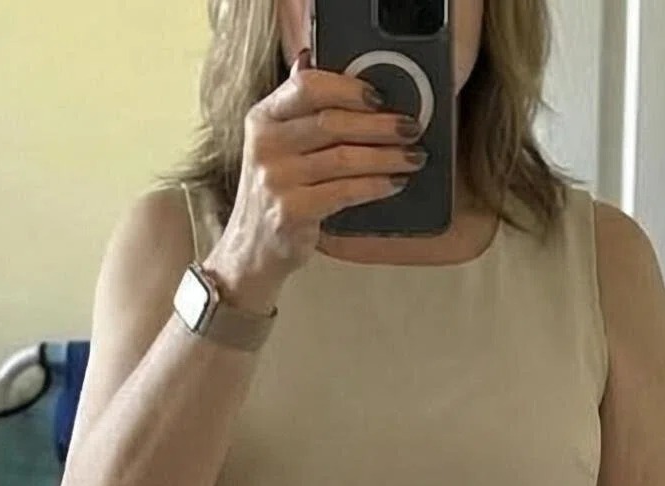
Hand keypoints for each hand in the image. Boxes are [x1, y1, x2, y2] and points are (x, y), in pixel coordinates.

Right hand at [208, 49, 423, 311]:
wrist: (252, 248)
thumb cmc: (275, 191)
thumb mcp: (276, 142)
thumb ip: (295, 104)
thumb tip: (311, 57)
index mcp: (263, 118)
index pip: (307, 87)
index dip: (348, 88)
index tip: (380, 96)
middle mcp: (266, 145)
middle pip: (332, 122)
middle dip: (380, 125)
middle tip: (411, 128)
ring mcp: (277, 180)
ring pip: (344, 158)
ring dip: (386, 157)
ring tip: (413, 157)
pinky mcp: (291, 212)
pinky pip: (344, 192)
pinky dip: (375, 186)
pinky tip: (395, 183)